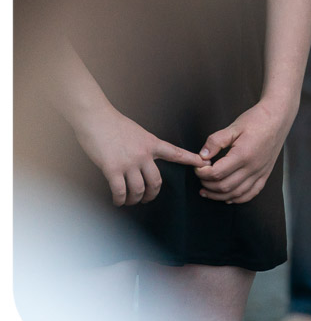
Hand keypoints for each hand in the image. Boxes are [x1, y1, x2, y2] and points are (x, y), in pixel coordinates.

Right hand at [73, 105, 205, 205]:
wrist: (96, 118)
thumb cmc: (114, 124)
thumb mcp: (138, 132)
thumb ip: (146, 146)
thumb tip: (147, 158)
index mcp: (152, 143)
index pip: (176, 153)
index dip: (190, 160)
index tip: (204, 164)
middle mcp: (144, 154)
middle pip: (156, 181)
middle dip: (153, 194)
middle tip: (148, 199)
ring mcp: (129, 162)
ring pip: (138, 189)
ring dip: (135, 199)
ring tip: (131, 201)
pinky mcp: (112, 169)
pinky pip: (120, 191)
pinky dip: (120, 200)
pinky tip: (118, 201)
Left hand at [195, 98, 295, 203]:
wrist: (278, 117)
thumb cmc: (256, 120)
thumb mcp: (233, 127)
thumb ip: (216, 141)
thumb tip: (202, 156)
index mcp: (243, 154)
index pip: (217, 173)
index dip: (202, 173)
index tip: (197, 167)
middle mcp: (253, 167)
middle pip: (224, 186)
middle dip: (207, 184)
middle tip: (200, 177)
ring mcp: (260, 172)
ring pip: (236, 193)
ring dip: (218, 195)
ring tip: (206, 190)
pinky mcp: (266, 174)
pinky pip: (251, 193)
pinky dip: (238, 199)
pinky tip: (228, 197)